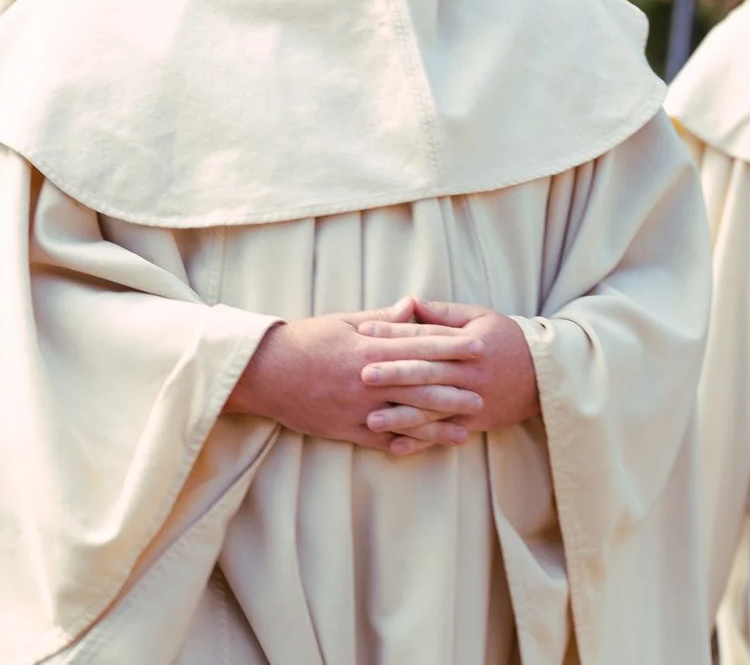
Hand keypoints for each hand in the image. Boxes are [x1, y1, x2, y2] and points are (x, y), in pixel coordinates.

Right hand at [226, 304, 481, 455]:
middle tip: (484, 391)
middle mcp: (364, 379)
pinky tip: (429, 445)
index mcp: (366, 346)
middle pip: (418, 383)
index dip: (450, 346)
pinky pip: (382, 439)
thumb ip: (382, 319)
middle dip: (454, 387)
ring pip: (405, 415)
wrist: (265, 373)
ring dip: (438, 421)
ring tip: (466, 424)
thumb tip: (413, 305)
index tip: (478, 346)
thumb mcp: (343, 321)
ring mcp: (355, 408)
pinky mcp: (344, 429)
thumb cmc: (305, 341)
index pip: (417, 345)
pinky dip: (408, 442)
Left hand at [358, 298, 539, 435]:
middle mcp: (469, 373)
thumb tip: (408, 303)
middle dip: (393, 374)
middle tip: (361, 375)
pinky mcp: (475, 422)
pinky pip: (444, 434)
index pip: (425, 337)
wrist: (546, 374)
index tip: (364, 332)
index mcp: (467, 343)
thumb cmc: (506, 339)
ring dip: (401, 416)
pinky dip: (421, 441)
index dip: (394, 333)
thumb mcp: (478, 317)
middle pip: (426, 373)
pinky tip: (396, 447)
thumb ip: (442, 313)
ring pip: (432, 408)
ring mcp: (472, 400)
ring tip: (371, 420)